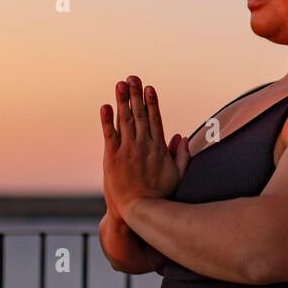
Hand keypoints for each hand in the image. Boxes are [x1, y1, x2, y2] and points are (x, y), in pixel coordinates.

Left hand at [99, 75, 190, 216]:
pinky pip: (109, 134)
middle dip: (136, 94)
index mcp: (159, 147)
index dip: (151, 102)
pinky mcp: (113, 157)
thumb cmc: (161, 195)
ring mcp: (128, 150)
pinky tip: (105, 106)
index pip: (155, 118)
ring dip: (122, 100)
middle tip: (132, 77)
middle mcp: (143, 144)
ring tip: (120, 84)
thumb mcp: (178, 174)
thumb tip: (182, 136)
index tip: (149, 88)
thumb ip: (182, 154)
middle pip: (140, 114)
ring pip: (125, 120)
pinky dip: (107, 120)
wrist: (140, 210)